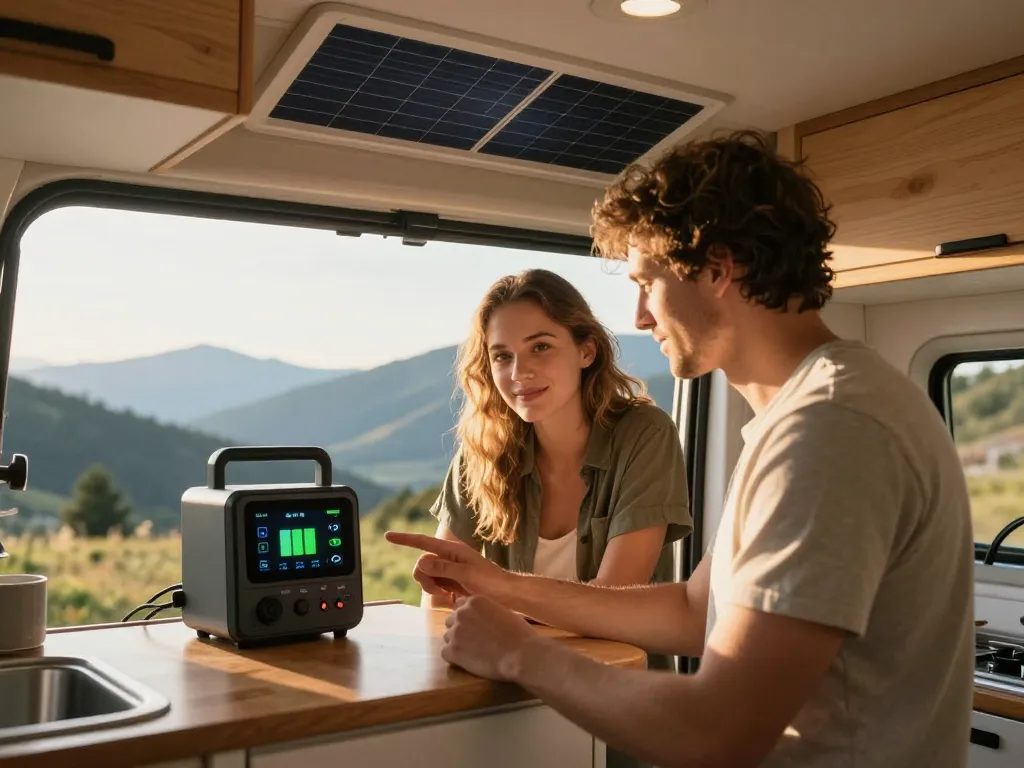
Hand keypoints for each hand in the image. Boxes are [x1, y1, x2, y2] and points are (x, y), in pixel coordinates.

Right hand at [385, 531, 514, 602]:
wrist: (507, 595)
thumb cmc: (491, 582)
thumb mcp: (467, 574)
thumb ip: (443, 568)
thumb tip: (420, 560)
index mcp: (452, 550)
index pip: (423, 542)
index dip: (405, 539)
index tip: (387, 536)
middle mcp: (447, 558)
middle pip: (421, 565)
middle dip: (425, 579)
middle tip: (442, 591)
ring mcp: (448, 571)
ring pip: (425, 577)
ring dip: (432, 588)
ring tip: (450, 596)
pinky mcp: (450, 582)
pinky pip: (434, 586)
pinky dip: (439, 594)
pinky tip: (453, 599)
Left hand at [441, 595, 542, 680]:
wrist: (520, 654)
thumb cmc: (519, 634)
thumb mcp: (504, 612)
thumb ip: (488, 611)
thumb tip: (483, 617)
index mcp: (475, 601)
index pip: (459, 605)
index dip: (466, 617)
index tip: (473, 626)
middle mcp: (462, 613)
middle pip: (450, 621)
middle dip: (460, 630)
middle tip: (473, 641)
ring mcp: (455, 631)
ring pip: (447, 637)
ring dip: (457, 644)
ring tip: (472, 653)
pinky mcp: (452, 650)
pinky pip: (445, 653)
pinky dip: (454, 658)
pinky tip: (467, 661)